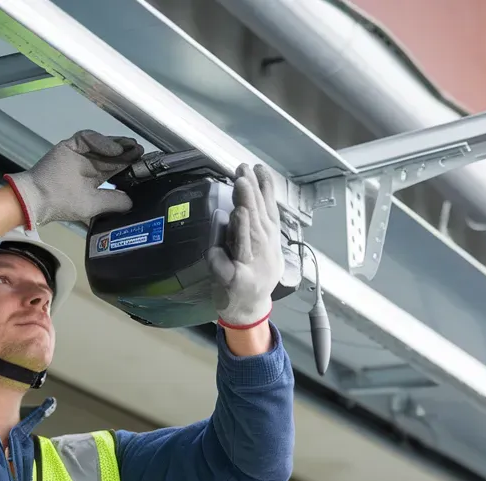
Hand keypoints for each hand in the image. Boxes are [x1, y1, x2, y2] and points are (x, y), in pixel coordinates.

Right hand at [5, 130, 143, 227]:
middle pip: (112, 154)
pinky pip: (89, 138)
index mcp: (93, 179)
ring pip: (103, 144)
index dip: (129, 165)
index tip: (143, 164)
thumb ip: (113, 201)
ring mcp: (79, 153)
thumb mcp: (93, 206)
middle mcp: (88, 164)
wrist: (38, 198)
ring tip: (133, 147)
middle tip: (142, 152)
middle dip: (128, 152)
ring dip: (118, 144)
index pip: (116, 168)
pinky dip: (102, 142)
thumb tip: (132, 202)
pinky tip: (115, 149)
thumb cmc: (63, 204)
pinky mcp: (71, 145)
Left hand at [208, 164, 284, 329]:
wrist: (250, 309)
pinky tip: (215, 251)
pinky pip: (226, 269)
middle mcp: (264, 251)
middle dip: (251, 198)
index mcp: (270, 239)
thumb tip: (247, 197)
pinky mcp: (236, 283)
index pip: (269, 209)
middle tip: (243, 175)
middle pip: (258, 221)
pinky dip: (220, 259)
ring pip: (246, 244)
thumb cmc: (254, 273)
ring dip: (243, 226)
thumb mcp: (262, 246)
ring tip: (240, 208)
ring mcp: (251, 268)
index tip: (257, 167)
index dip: (264, 189)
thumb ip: (256, 223)